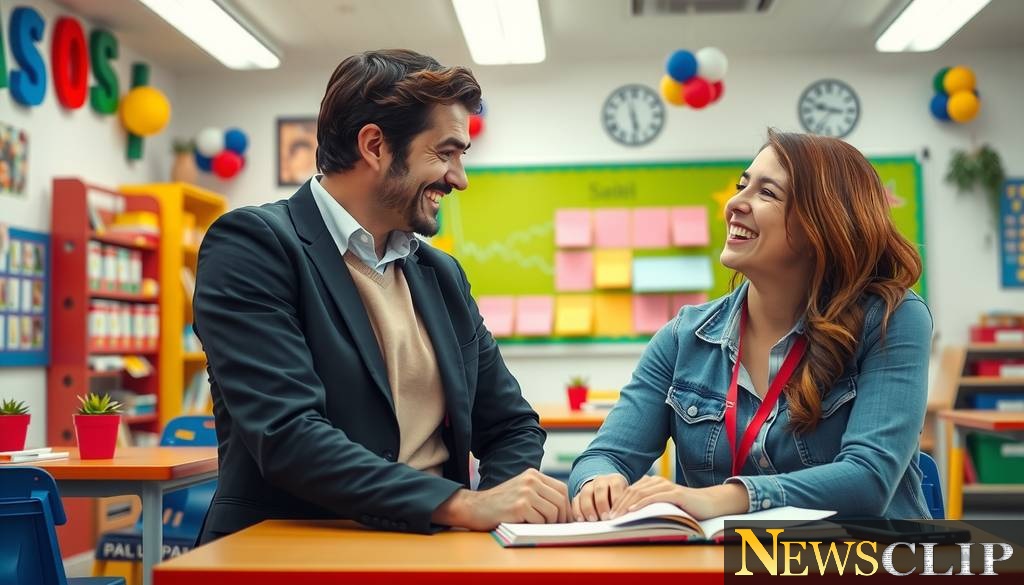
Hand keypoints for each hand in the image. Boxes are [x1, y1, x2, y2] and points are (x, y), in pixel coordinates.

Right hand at [432, 468, 568, 530]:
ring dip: (549, 524)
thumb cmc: (500, 504)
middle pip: (560, 500)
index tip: (566, 519)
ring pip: (552, 512)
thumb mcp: (521, 490)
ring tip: (539, 527)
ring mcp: (525, 492)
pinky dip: (536, 527)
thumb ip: (540, 493)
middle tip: (558, 528)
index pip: (561, 489)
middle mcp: (531, 480)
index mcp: (533, 475)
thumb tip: (565, 509)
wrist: (475, 507)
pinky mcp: (520, 506)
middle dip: (562, 517)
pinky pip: (540, 521)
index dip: (567, 506)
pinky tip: (526, 526)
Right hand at [571, 473, 626, 521]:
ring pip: (586, 494)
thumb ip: (624, 504)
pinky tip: (581, 519)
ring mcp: (589, 486)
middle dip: (602, 504)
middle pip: (600, 490)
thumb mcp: (625, 498)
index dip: (616, 499)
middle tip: (605, 517)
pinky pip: (575, 501)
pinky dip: (577, 510)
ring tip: (593, 519)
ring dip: (589, 508)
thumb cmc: (619, 499)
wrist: (607, 492)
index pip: (616, 486)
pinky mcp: (579, 495)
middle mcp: (601, 481)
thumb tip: (622, 517)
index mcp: (615, 480)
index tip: (617, 512)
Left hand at [608, 476, 748, 519]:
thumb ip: (648, 505)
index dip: (616, 502)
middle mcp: (656, 481)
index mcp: (651, 483)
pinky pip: (654, 498)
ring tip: (617, 516)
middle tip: (608, 518)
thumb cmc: (683, 507)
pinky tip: (632, 511)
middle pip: (632, 492)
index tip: (607, 515)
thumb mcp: (661, 505)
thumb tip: (628, 515)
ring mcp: (665, 486)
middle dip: (618, 505)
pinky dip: (642, 504)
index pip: (629, 491)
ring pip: (640, 494)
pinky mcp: (675, 493)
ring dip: (626, 506)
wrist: (707, 503)